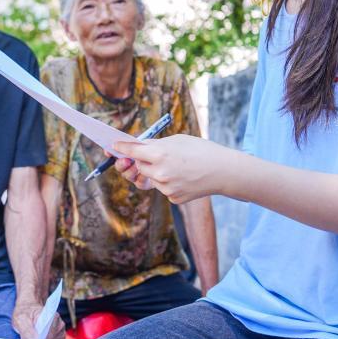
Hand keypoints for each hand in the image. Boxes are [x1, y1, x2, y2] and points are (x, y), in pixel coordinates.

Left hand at [112, 134, 238, 202]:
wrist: (224, 171)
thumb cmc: (202, 150)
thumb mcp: (177, 140)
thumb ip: (156, 145)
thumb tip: (138, 148)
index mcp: (160, 154)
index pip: (132, 151)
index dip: (121, 148)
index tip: (114, 146)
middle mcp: (160, 173)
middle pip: (139, 166)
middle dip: (141, 160)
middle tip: (147, 156)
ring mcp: (166, 188)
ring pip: (151, 178)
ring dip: (156, 171)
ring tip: (176, 165)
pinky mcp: (173, 198)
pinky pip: (163, 188)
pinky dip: (168, 181)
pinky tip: (184, 176)